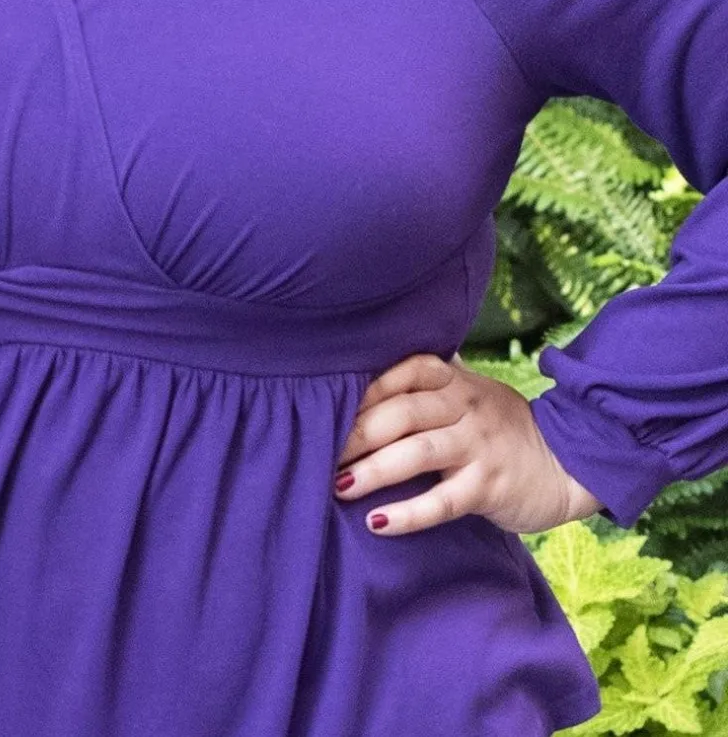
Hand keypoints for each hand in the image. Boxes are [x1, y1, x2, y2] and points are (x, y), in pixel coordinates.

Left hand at [333, 352, 602, 536]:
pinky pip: (442, 502)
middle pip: (401, 413)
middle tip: (319, 450)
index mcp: (455, 382)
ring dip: (373, 469)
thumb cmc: (505, 428)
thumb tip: (375, 366)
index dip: (364, 389)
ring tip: (338, 485)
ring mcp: (477, 447)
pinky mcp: (488, 487)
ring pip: (416, 453)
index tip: (327, 406)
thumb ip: (432, 382)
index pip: (403, 372)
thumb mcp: (473, 393)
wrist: (569, 462)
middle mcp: (465, 408)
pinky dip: (408, 513)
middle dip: (356, 432)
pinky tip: (378, 522)